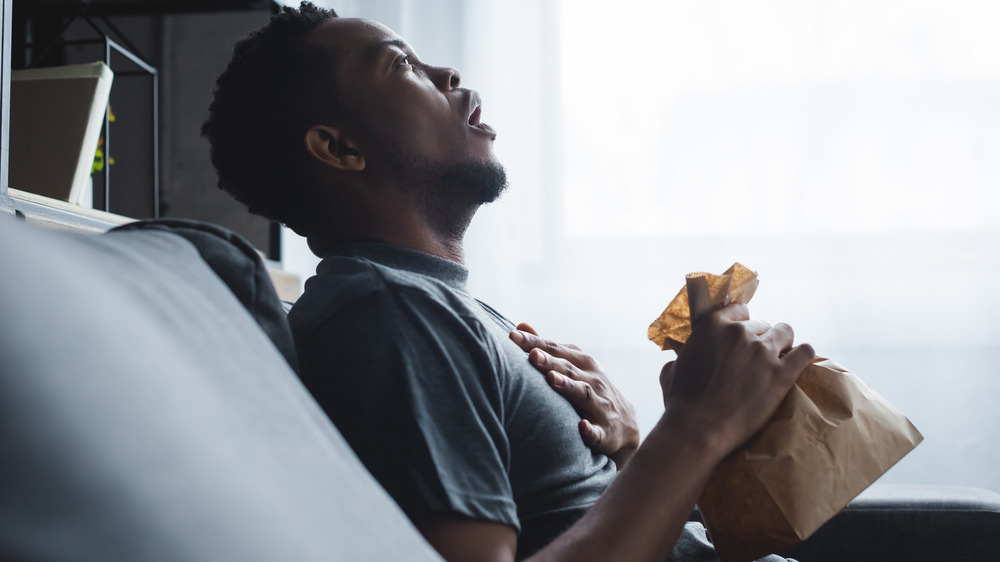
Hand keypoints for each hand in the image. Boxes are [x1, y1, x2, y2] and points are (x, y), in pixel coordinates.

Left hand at [509, 323, 639, 468]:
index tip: (513, 335)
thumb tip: (520, 327)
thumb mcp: (571, 365)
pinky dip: (590, 430)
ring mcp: (600, 405)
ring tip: (552, 380)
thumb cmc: (588, 387)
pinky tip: (582, 427)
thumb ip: (546, 348)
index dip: (534, 342)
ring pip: (584, 393)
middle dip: (550, 362)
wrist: (624, 422)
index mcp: (581, 363)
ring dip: (568, 386)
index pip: (555, 349)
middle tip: (532, 355)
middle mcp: (593, 380)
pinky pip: (597, 431)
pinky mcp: (604, 431)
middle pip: (568, 368)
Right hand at [659, 304, 814, 455]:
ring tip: (779, 359)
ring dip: (782, 344)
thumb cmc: (681, 403)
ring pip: (785, 332)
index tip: (742, 336)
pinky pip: (805, 352)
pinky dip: (803, 355)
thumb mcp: (672, 370)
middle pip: (762, 324)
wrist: (699, 429)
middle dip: (760, 339)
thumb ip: (680, 357)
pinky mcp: (781, 373)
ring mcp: (763, 352)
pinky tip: (798, 362)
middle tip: (756, 359)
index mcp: (713, 326)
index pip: (739, 310)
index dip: (742, 324)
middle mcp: (739, 333)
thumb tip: (678, 360)